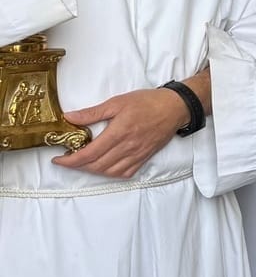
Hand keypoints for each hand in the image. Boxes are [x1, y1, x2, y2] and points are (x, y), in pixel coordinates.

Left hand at [57, 88, 191, 177]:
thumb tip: (69, 117)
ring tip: (85, 162)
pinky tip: (105, 166)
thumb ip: (92, 113)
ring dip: (93, 170)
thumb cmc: (147, 102)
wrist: (175, 108)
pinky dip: (111, 174)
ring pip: (109, 172)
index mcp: (118, 132)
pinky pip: (125, 173)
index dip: (70, 160)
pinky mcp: (144, 157)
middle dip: (78, 166)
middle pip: (96, 166)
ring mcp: (137, 154)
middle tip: (68, 159)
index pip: (89, 154)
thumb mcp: (117, 102)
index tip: (59, 159)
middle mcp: (127, 147)